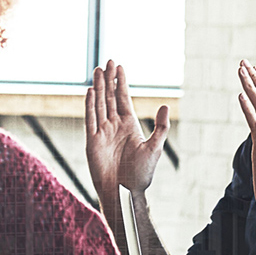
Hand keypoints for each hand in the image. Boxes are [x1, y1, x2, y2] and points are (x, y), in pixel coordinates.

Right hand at [85, 60, 169, 193]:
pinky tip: (90, 92)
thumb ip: (160, 127)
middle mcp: (115, 126)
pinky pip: (90, 119)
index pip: (123, 98)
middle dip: (108, 80)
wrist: (124, 192)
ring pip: (99, 104)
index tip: (119, 67)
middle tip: (108, 62)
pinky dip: (90, 105)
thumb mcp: (154, 149)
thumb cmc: (141, 175)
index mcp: (129, 125)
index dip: (121, 82)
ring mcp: (102, 132)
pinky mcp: (92, 141)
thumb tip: (164, 105)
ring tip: (97, 70)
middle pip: (109, 97)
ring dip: (98, 88)